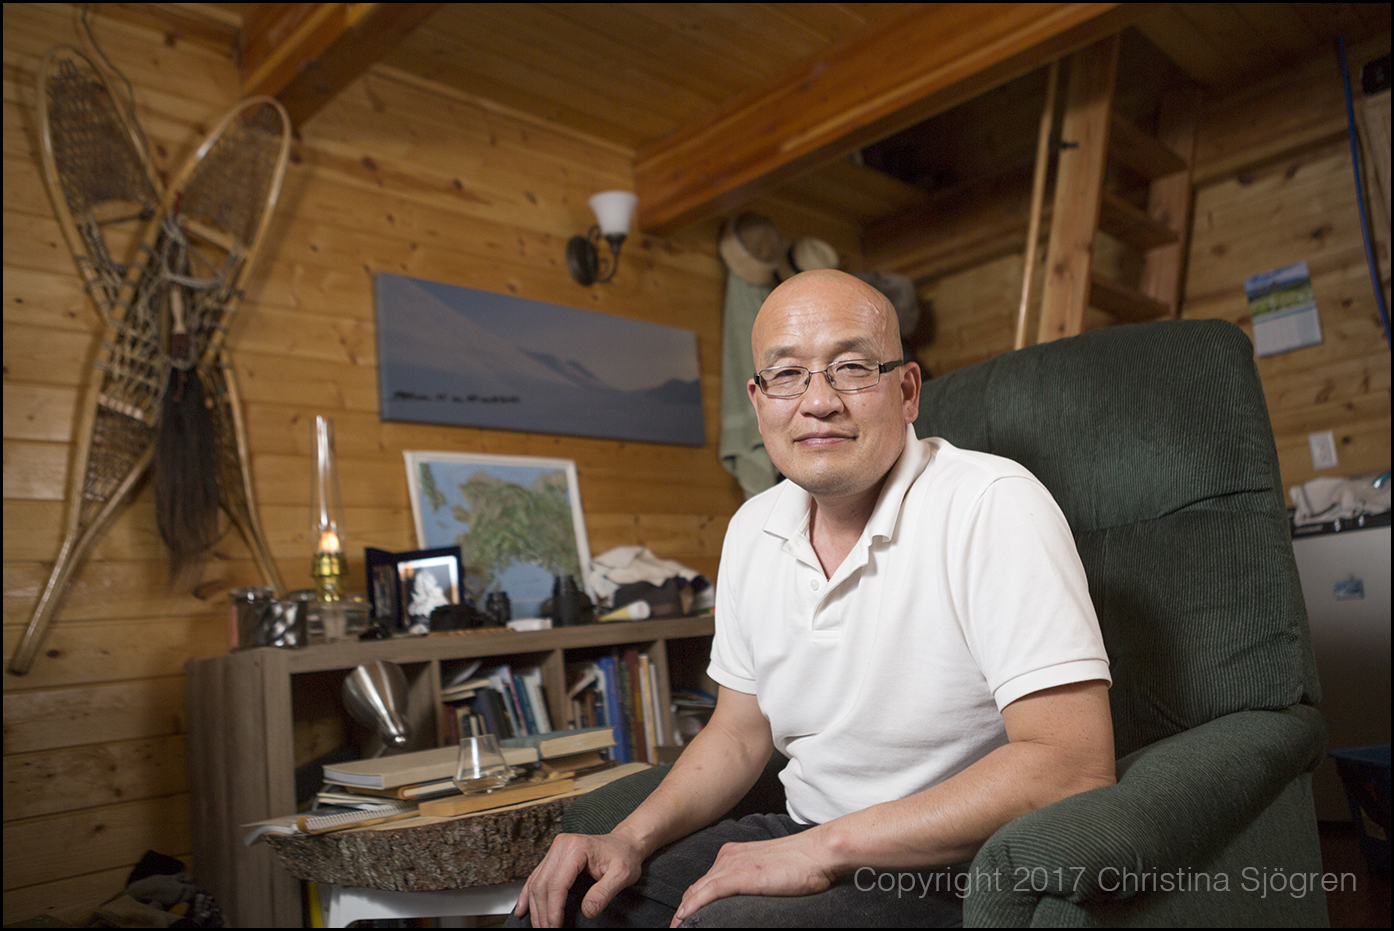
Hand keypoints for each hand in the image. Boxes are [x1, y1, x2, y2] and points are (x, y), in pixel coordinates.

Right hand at [513, 831, 644, 927]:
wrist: (625, 843)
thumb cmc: (625, 856)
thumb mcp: (622, 875)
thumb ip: (604, 892)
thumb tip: (587, 910)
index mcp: (576, 847)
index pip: (557, 884)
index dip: (554, 909)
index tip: (555, 927)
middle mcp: (561, 845)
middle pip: (542, 884)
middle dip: (542, 912)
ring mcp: (555, 850)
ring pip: (536, 882)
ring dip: (534, 907)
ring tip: (538, 927)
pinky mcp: (553, 857)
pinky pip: (536, 877)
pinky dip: (527, 895)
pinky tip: (521, 909)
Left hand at [670, 831, 837, 926]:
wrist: (819, 852)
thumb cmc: (804, 865)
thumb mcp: (770, 872)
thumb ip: (754, 882)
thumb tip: (749, 899)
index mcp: (734, 854)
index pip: (705, 882)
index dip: (693, 902)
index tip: (686, 920)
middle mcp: (728, 856)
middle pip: (696, 888)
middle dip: (684, 910)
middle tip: (677, 929)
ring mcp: (732, 864)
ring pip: (697, 892)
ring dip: (684, 913)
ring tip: (677, 930)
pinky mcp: (740, 875)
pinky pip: (708, 894)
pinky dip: (692, 908)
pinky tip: (684, 919)